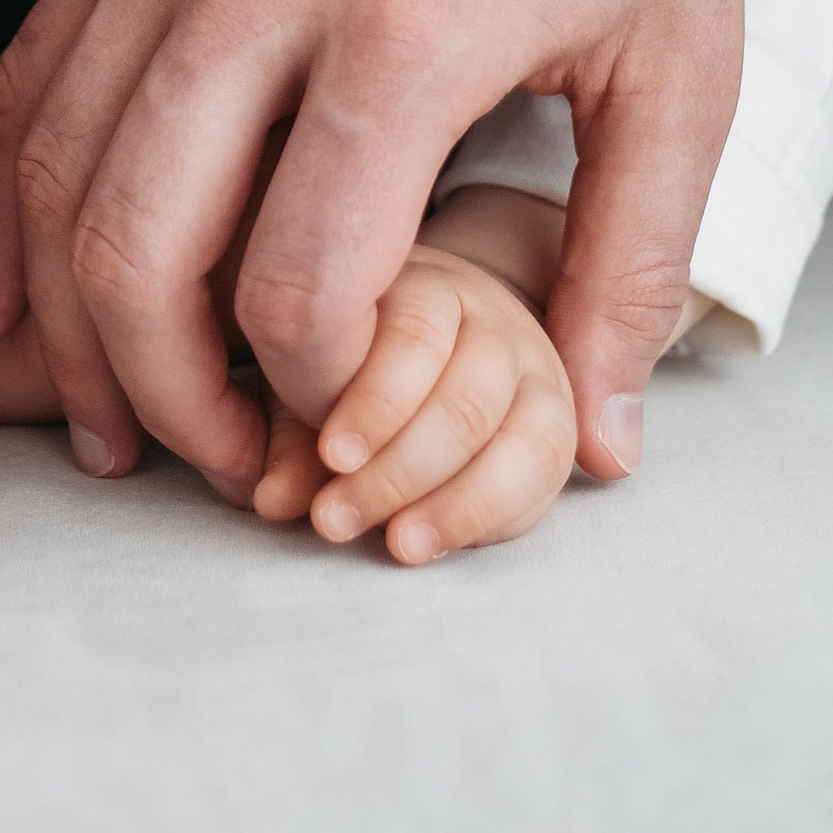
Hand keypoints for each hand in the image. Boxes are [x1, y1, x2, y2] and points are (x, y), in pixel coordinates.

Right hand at [0, 0, 742, 493]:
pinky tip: (30, 279)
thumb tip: (601, 436)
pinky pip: (35, 67)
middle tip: (221, 463)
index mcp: (410, 25)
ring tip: (110, 412)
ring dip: (63, 314)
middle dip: (162, 394)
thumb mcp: (682, 52)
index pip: (300, 284)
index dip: (314, 397)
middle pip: (135, 244)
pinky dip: (15, 191)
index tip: (354, 429)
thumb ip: (636, 254)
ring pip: (55, 162)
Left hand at [251, 188, 577, 562]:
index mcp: (423, 287)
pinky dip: (490, 516)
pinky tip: (437, 542)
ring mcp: (536, 370)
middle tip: (335, 518)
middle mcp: (491, 321)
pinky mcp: (560, 424)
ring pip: (523, 438)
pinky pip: (545, 473)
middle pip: (466, 400)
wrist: (441, 347)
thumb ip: (291, 443)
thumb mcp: (309, 392)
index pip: (415, 336)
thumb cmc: (355, 367)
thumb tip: (272, 500)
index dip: (375, 403)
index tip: (332, 456)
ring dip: (452, 505)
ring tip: (395, 545)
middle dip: (397, 472)